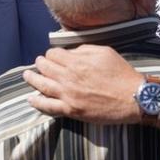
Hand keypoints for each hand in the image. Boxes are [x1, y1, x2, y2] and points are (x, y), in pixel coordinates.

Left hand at [23, 44, 142, 123]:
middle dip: (40, 63)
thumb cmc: (121, 73)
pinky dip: (37, 102)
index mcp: (77, 62)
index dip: (52, 54)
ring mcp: (68, 95)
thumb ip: (84, 49)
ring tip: (27, 75)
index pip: (53, 54)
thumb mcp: (104, 52)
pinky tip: (31, 99)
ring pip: (42, 85)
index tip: (53, 56)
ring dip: (32, 79)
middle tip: (38, 63)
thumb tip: (70, 52)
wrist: (132, 97)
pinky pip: (48, 107)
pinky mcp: (71, 110)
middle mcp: (69, 78)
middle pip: (45, 68)